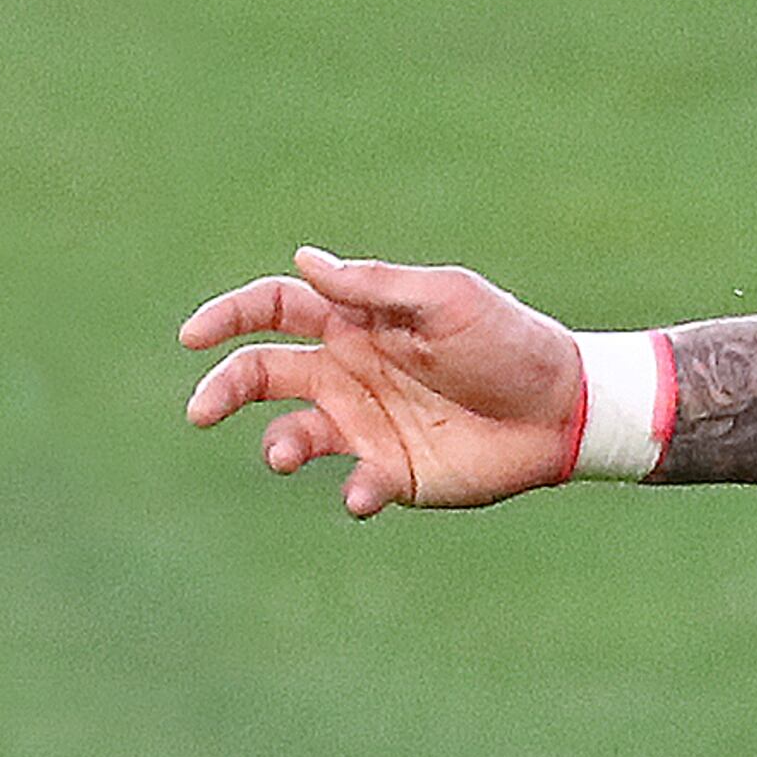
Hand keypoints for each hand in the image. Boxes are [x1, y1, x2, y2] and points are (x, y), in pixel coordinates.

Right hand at [179, 249, 589, 513]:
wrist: (563, 406)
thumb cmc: (508, 341)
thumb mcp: (445, 300)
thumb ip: (376, 287)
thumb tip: (303, 262)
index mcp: (353, 322)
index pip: (272, 310)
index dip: (228, 319)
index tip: (193, 337)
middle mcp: (348, 373)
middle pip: (263, 374)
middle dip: (225, 389)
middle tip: (201, 410)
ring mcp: (368, 426)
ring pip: (297, 435)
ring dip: (280, 445)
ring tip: (282, 455)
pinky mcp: (397, 474)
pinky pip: (357, 485)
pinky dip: (351, 492)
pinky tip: (362, 494)